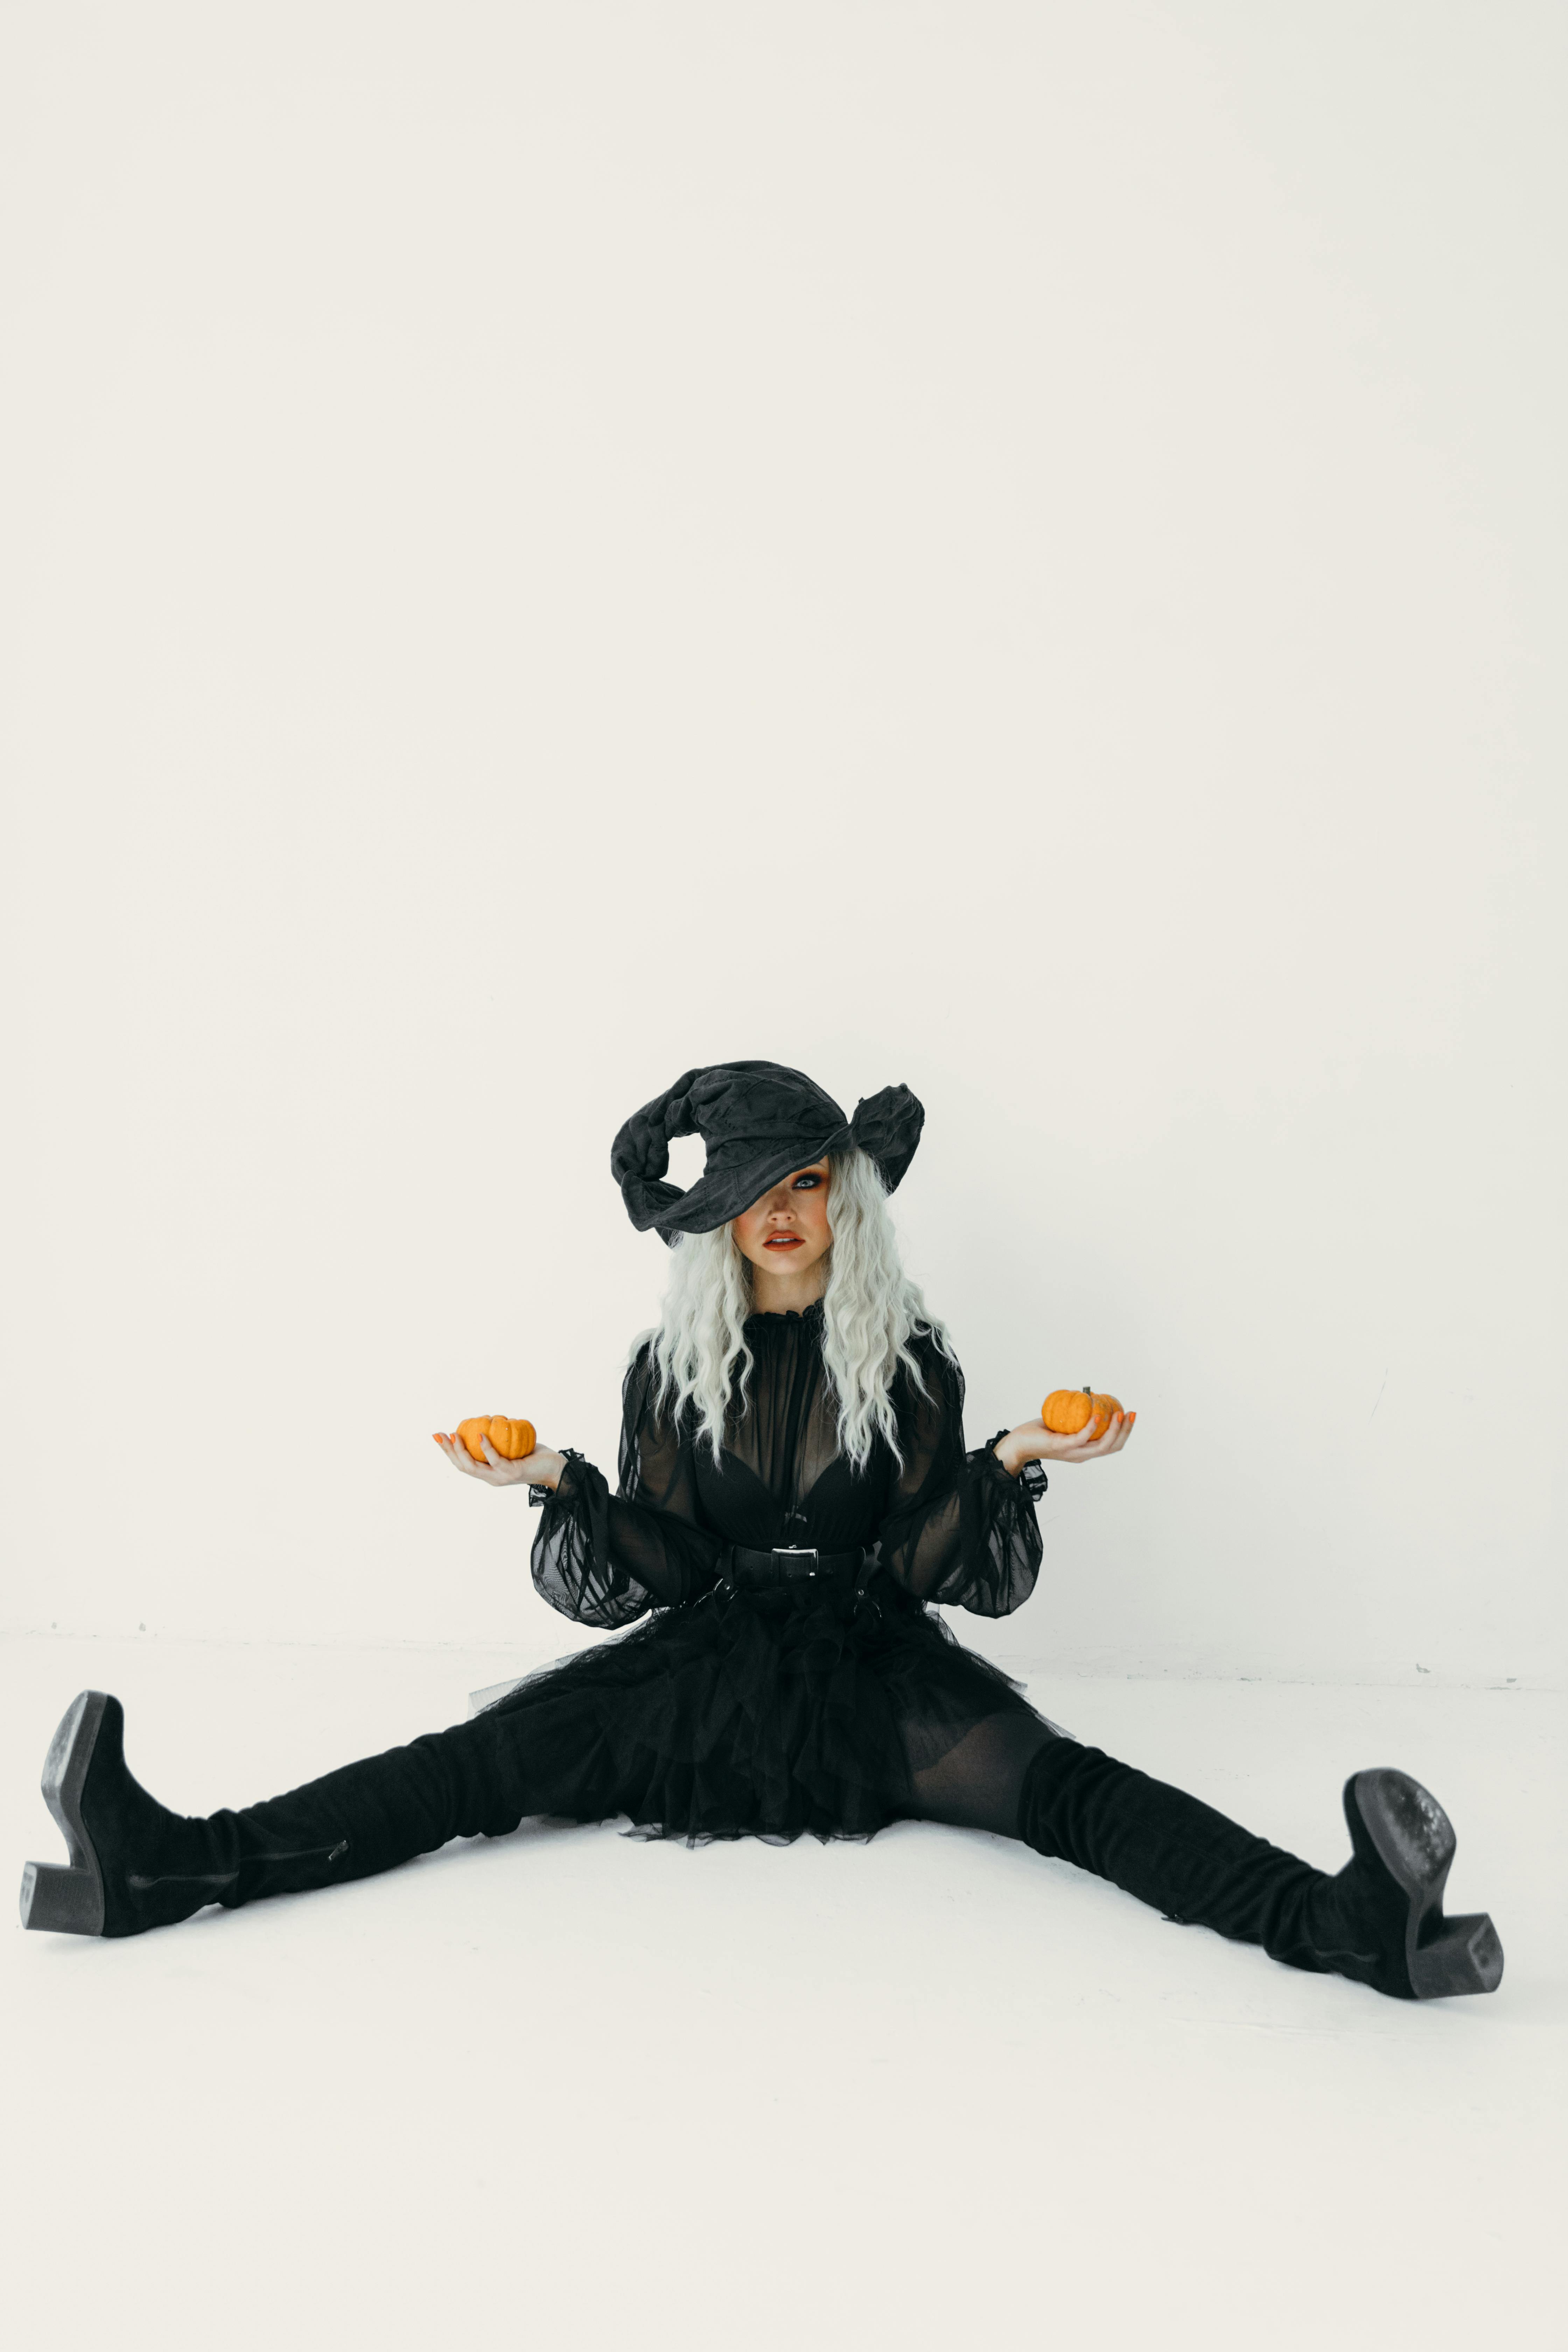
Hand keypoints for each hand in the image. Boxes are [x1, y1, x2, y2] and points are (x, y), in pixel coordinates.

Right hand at [432, 1432, 566, 1489]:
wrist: (555, 1469)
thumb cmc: (534, 1456)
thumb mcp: (511, 1447)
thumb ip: (498, 1440)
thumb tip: (487, 1419)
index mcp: (488, 1473)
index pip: (463, 1464)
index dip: (449, 1452)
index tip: (439, 1436)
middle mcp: (491, 1478)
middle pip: (463, 1466)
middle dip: (448, 1450)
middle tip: (438, 1435)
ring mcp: (500, 1477)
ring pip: (474, 1467)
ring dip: (461, 1450)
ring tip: (455, 1435)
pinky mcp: (512, 1473)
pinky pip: (495, 1460)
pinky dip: (486, 1447)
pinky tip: (480, 1435)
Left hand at [993, 1411, 1135, 1476]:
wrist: (1018, 1444)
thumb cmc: (1039, 1433)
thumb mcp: (1063, 1424)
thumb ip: (1075, 1416)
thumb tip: (1085, 1396)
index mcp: (1084, 1451)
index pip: (1111, 1445)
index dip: (1124, 1432)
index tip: (1130, 1415)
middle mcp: (1081, 1455)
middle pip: (1112, 1446)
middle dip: (1125, 1430)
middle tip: (1130, 1412)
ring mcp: (1073, 1452)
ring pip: (1101, 1446)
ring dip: (1114, 1429)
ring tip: (1119, 1413)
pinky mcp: (1061, 1447)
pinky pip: (1081, 1438)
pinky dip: (1091, 1427)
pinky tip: (1097, 1415)